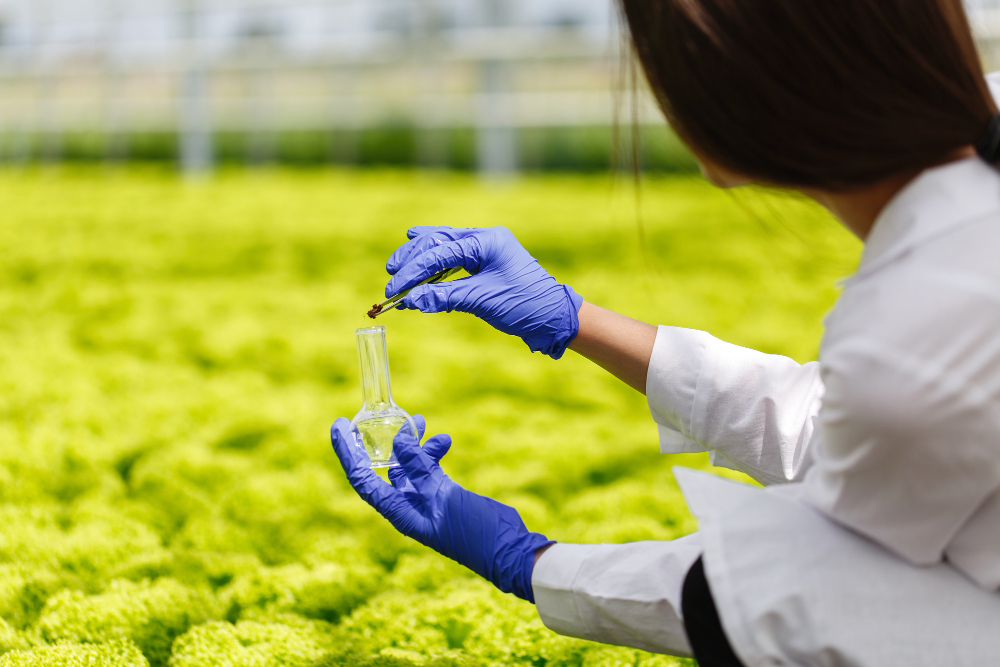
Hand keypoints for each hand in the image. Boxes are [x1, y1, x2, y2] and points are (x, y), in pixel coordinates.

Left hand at [330, 416, 552, 601]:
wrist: (507, 550)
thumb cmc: (474, 531)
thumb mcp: (444, 496)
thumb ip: (420, 467)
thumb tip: (397, 440)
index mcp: (399, 512)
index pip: (362, 478)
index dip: (347, 452)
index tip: (339, 425)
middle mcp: (407, 505)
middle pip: (381, 467)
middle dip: (378, 440)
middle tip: (371, 415)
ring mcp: (426, 500)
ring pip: (409, 463)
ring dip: (412, 442)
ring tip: (420, 420)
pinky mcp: (445, 494)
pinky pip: (430, 468)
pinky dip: (434, 452)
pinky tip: (445, 441)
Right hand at [384, 226, 583, 358]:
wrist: (555, 317)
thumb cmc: (524, 305)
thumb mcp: (481, 300)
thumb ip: (443, 297)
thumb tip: (409, 301)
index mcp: (488, 241)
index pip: (440, 252)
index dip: (414, 271)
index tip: (394, 288)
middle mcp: (486, 239)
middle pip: (439, 242)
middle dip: (412, 259)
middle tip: (391, 274)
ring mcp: (486, 249)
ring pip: (444, 247)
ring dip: (421, 259)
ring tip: (398, 267)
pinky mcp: (486, 263)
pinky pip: (453, 260)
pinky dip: (435, 267)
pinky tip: (421, 266)